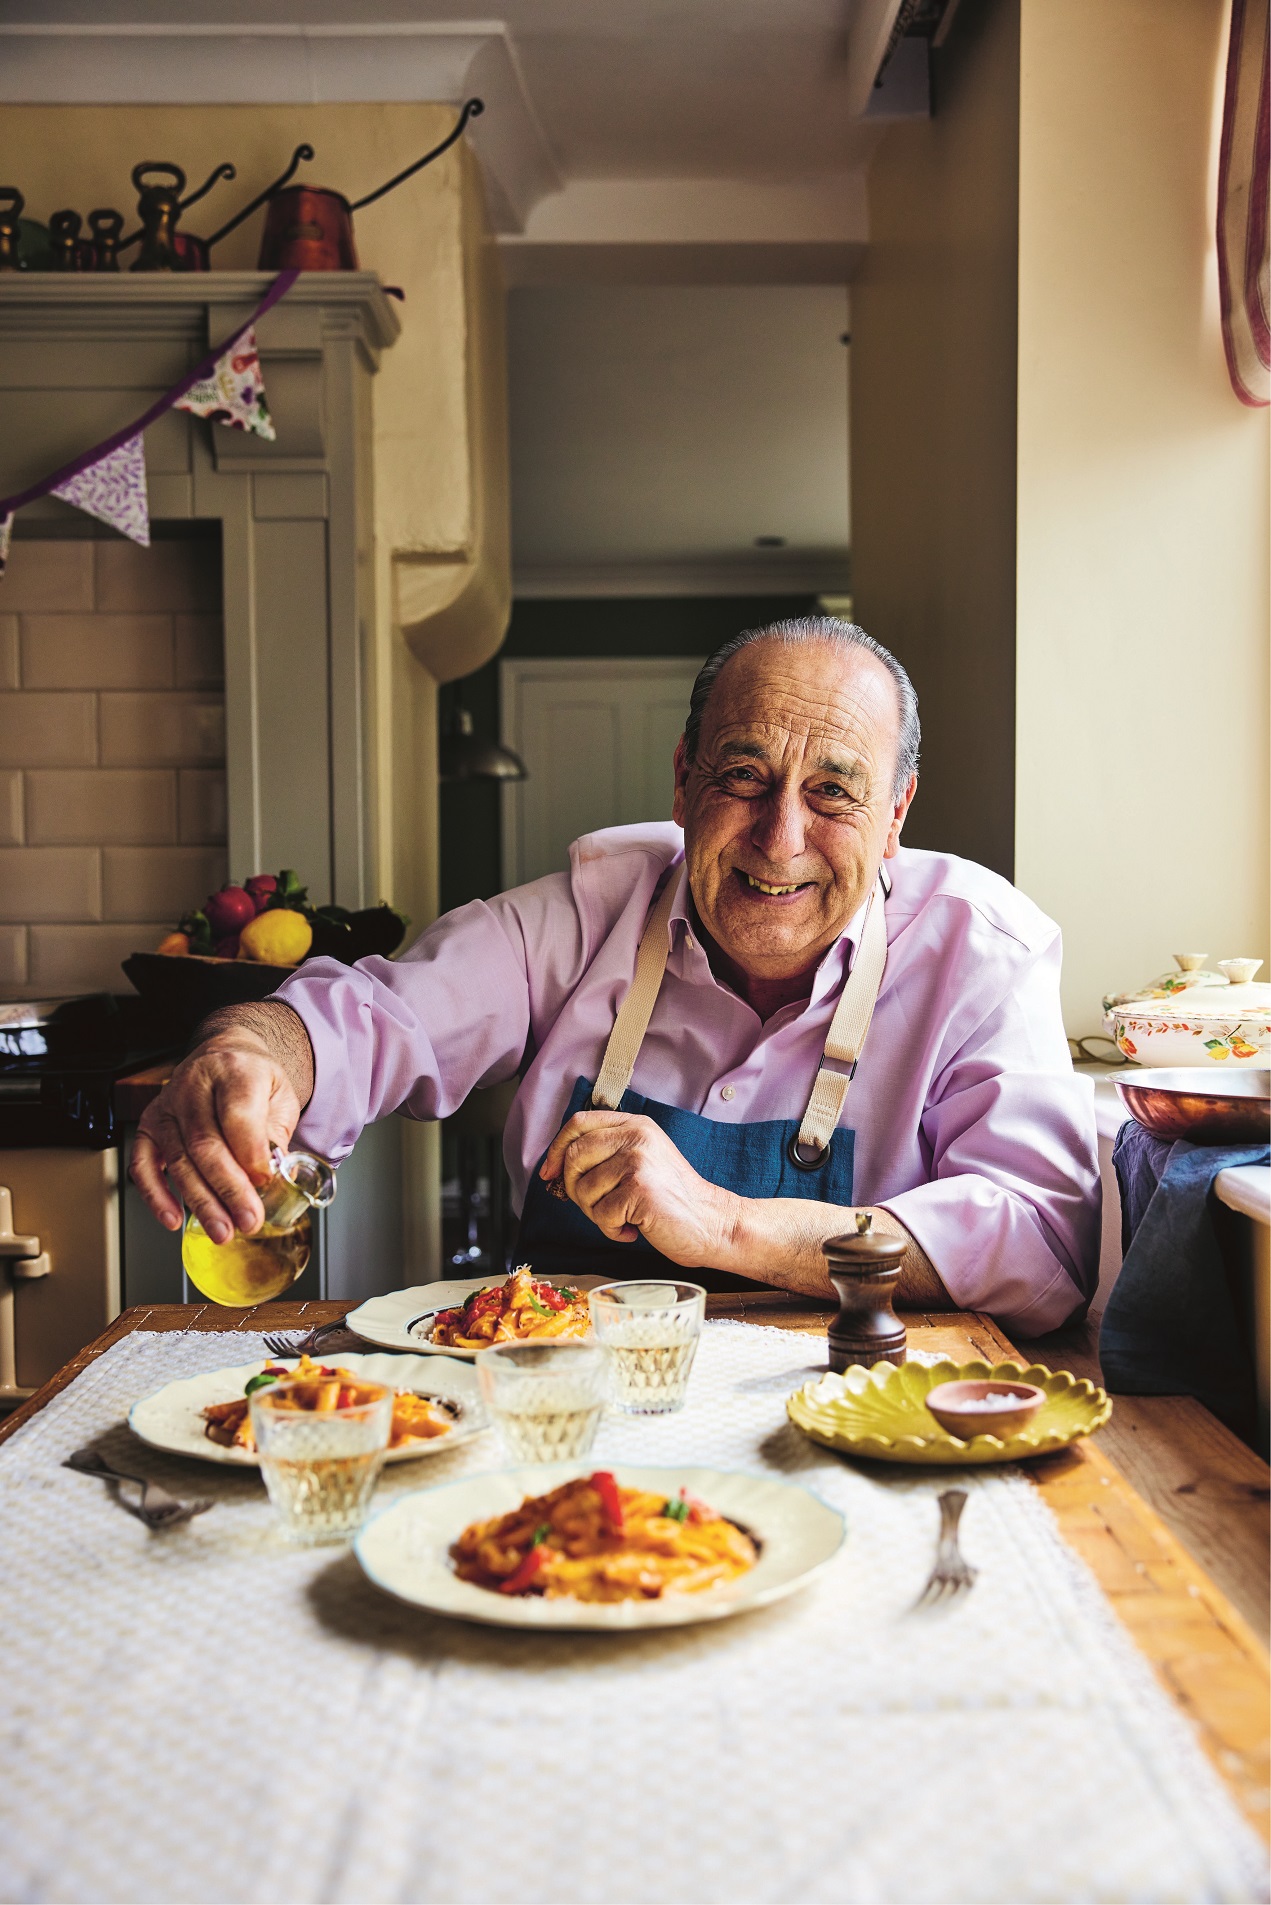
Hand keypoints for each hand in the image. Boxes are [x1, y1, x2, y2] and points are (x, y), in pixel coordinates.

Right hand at [129, 1038, 301, 1244]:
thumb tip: (276, 1179)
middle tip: (247, 1220)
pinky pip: (143, 1164)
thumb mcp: (279, 1096)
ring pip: (179, 1159)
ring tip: (221, 1229)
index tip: (266, 1182)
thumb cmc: (252, 1079)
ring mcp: (167, 1106)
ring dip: (200, 1201)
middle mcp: (194, 1086)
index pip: (237, 1115)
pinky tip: (173, 1218)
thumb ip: (276, 1135)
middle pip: (206, 1144)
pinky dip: (155, 1195)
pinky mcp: (148, 1125)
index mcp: (234, 1071)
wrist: (223, 1056)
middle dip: (228, 1189)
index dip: (251, 1154)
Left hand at [539, 1111, 736, 1266]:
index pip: (578, 1123)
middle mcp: (636, 1136)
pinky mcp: (639, 1189)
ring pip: (583, 1189)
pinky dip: (612, 1230)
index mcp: (635, 1124)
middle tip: (598, 1207)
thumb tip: (554, 1166)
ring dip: (596, 1214)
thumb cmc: (672, 1199)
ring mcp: (638, 1161)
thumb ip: (607, 1153)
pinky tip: (634, 1229)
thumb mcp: (642, 1160)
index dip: (556, 1149)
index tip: (549, 1173)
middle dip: (574, 1189)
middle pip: (573, 1156)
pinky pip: (601, 1214)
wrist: (712, 1223)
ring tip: (624, 1217)